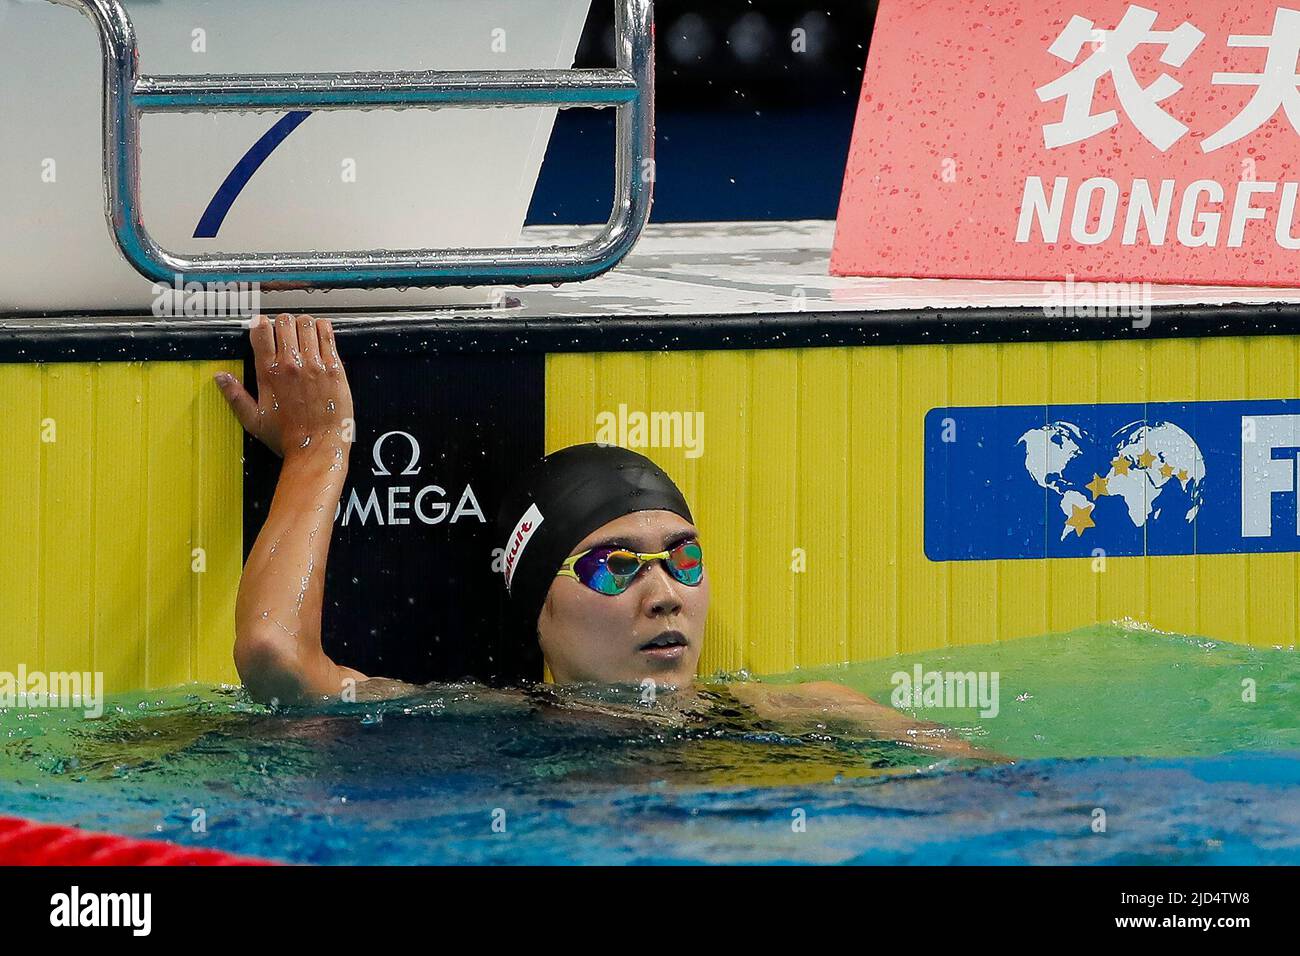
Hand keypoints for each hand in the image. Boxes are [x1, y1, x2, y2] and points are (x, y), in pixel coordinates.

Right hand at [215, 314, 354, 463]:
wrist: (318, 448)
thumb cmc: (288, 438)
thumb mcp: (253, 420)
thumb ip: (235, 396)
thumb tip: (220, 378)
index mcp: (269, 373)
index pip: (260, 330)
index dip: (260, 324)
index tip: (263, 327)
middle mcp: (291, 365)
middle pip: (284, 321)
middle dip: (283, 323)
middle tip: (286, 333)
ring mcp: (314, 365)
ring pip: (306, 323)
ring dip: (303, 323)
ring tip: (303, 333)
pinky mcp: (334, 368)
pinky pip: (328, 335)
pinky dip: (323, 328)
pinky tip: (320, 334)